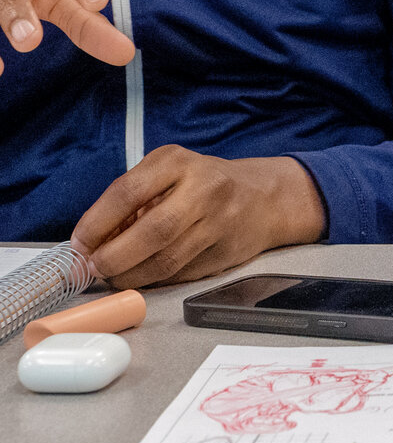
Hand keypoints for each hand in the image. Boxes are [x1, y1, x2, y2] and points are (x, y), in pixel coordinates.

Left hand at [71, 147, 325, 288]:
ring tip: (115, 275)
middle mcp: (203, 188)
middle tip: (95, 268)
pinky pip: (181, 274)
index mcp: (178, 162)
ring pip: (166, 261)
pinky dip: (154, 280)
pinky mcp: (227, 251)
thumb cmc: (201, 185)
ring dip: (131, 275)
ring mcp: (219, 221)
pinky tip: (144, 275)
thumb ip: (131, 202)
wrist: (263, 198)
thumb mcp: (167, 175)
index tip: (79, 245)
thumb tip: (90, 243)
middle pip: (151, 232)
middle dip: (113, 257)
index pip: (127, 193)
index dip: (96, 224)